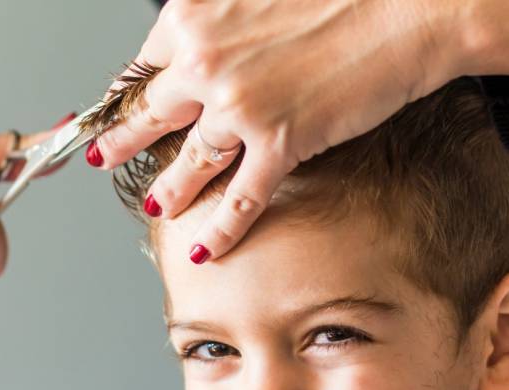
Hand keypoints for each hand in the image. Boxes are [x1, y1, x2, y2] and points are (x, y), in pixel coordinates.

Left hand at [92, 0, 508, 262]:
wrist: (404, 8)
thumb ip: (224, 21)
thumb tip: (210, 48)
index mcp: (194, 16)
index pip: (146, 62)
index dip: (133, 89)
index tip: (124, 104)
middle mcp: (204, 61)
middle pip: (151, 113)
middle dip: (122, 140)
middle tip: (104, 156)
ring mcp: (239, 107)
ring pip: (188, 161)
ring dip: (169, 189)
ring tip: (156, 206)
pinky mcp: (280, 141)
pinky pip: (241, 197)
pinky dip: (222, 228)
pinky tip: (206, 247)